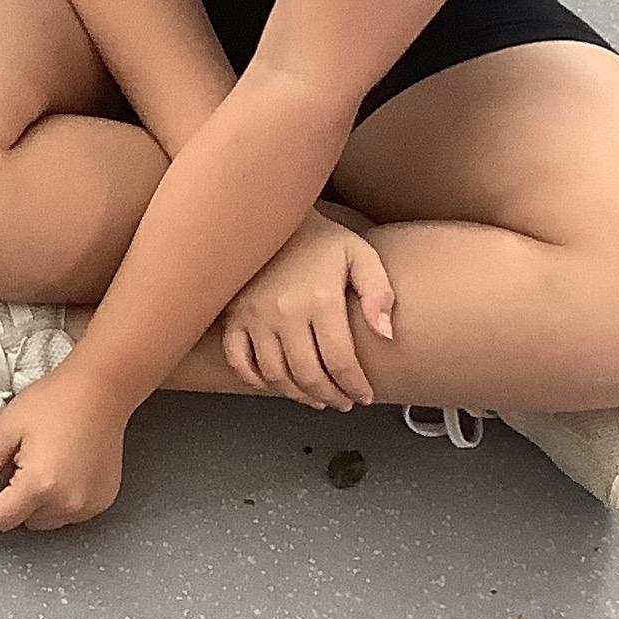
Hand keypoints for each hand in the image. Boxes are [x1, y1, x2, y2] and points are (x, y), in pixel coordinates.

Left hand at [0, 368, 127, 531]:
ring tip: (45, 462)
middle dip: (15, 497)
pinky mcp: (103, 501)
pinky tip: (64, 468)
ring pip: (46, 521)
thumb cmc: (54, 402)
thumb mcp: (2, 431)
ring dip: (38, 501)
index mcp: (40, 485)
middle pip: (23, 521)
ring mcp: (89, 505)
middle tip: (23, 460)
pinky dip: (61, 498)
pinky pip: (70, 513)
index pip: (0, 520)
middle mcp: (68, 502)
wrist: (98, 391)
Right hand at [216, 210, 394, 409]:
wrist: (268, 216)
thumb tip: (386, 334)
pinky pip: (239, 360)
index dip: (355, 386)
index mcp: (320, 300)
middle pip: (308, 374)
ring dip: (298, 395)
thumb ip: (379, 292)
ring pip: (275, 374)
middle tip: (343, 402)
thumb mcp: (360, 255)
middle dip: (330, 396)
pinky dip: (256, 380)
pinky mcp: (233, 317)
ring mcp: (254, 317)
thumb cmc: (319, 238)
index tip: (364, 395)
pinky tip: (276, 384)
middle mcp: (284, 313)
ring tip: (316, 398)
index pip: (340, 361)